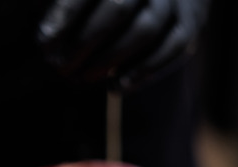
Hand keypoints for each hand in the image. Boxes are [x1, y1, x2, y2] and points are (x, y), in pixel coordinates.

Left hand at [37, 0, 209, 91]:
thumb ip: (66, 7)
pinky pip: (174, 47)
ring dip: (109, 59)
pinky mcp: (193, 19)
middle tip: (60, 67)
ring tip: (82, 78)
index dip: (64, 14)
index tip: (43, 43)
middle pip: (117, 8)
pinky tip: (116, 87)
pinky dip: (144, 70)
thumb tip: (46, 37)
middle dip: (84, 42)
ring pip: (145, 30)